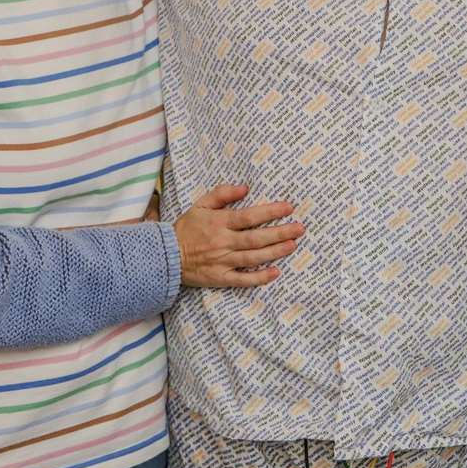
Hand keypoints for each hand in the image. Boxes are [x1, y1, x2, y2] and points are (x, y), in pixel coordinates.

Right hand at [174, 183, 303, 286]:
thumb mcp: (200, 204)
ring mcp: (222, 262)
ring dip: (275, 252)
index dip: (270, 212)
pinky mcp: (220, 278)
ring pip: (253, 257)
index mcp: (219, 222)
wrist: (165, 255)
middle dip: (280, 233)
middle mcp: (223, 242)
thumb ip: (222, 194)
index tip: (289, 208)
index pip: (249, 217)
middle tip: (300, 228)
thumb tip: (245, 188)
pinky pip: (243, 280)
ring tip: (293, 245)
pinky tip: (275, 273)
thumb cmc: (187, 228)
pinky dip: (259, 278)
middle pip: (256, 238)